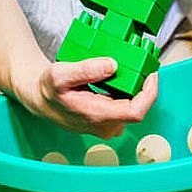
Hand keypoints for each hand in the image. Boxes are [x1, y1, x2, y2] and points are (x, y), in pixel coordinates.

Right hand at [13, 57, 157, 139]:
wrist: (39, 100)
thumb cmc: (48, 89)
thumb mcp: (60, 74)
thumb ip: (86, 69)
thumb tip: (112, 65)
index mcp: (96, 115)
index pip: (136, 112)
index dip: (149, 94)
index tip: (152, 75)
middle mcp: (104, 125)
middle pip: (137, 109)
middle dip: (143, 88)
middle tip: (142, 66)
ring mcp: (106, 126)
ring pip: (132, 109)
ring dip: (136, 90)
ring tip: (133, 70)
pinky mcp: (107, 122)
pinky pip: (126, 108)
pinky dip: (128, 93)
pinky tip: (123, 80)